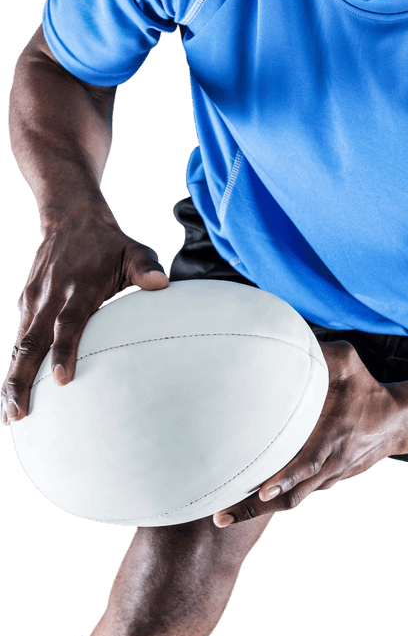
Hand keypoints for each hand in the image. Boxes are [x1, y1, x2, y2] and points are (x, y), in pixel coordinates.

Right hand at [1, 213, 167, 424]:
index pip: (69, 323)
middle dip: (22, 380)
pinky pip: (19, 340)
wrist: (71, 221)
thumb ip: (146, 266)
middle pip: (32, 343)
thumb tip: (163, 283)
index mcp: (79, 288)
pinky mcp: (26, 305)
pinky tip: (11, 395)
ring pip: (20, 346)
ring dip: (12, 380)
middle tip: (18, 413)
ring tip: (10, 414)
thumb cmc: (111, 245)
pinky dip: (15, 366)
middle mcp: (51, 297)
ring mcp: (35, 302)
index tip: (62, 380)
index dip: (64, 350)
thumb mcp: (134, 250)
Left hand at [212, 341, 406, 525]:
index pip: (310, 463)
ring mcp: (326, 478)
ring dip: (255, 512)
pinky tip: (241, 505)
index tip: (264, 491)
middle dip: (256, 508)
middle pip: (292, 495)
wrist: (395, 424)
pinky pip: (295, 495)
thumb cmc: (366, 388)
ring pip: (291, 501)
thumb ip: (322, 353)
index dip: (288, 478)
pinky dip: (269, 504)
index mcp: (333, 437)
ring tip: (222, 518)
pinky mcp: (324, 482)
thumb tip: (289, 337)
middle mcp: (329, 464)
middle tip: (222, 517)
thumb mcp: (350, 363)